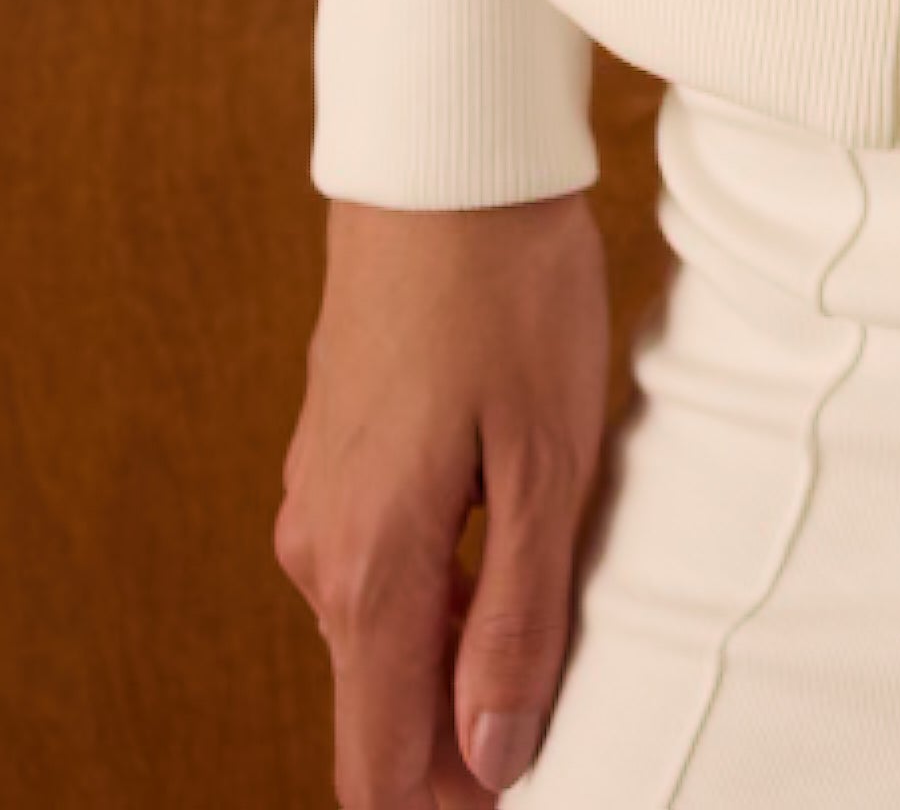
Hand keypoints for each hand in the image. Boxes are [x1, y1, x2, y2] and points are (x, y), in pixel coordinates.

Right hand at [273, 186, 610, 808]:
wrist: (444, 161)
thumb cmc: (510, 295)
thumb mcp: (546, 462)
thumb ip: (516, 618)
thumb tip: (495, 754)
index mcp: (368, 570)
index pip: (381, 762)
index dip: (456, 798)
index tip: (535, 780)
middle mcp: (319, 552)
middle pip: (384, 703)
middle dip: (468, 723)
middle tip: (574, 686)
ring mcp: (318, 500)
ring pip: (387, 629)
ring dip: (461, 641)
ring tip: (560, 599)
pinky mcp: (335, 456)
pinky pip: (382, 563)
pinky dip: (444, 579)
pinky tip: (513, 529)